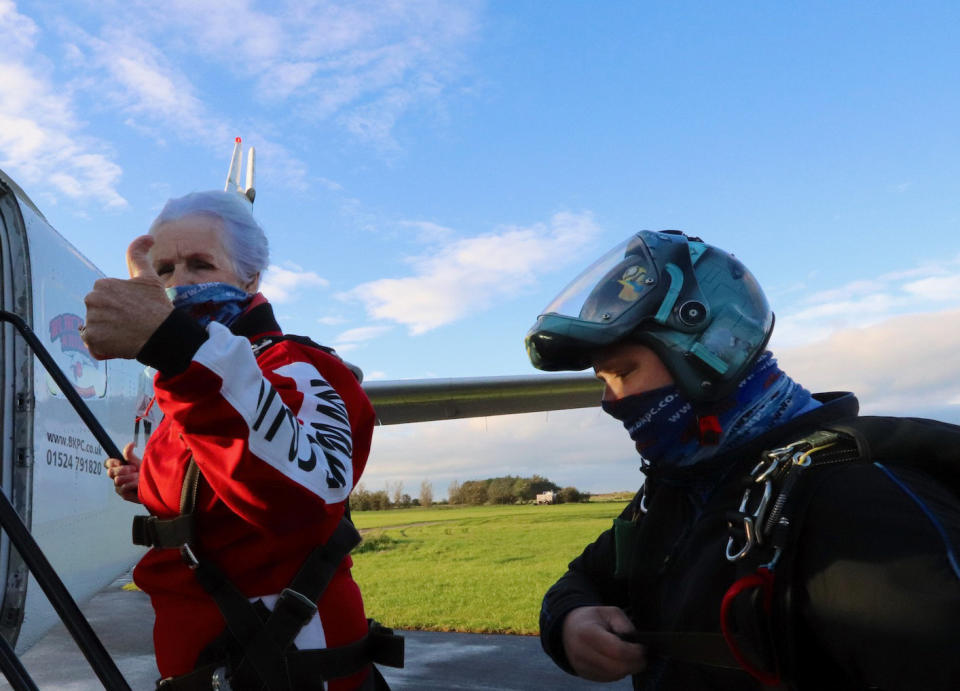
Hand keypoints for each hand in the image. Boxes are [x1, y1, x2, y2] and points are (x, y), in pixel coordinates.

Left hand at [82, 235, 172, 359]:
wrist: (163, 335)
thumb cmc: (157, 306)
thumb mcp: (148, 278)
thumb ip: (139, 255)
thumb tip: (148, 237)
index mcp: (102, 284)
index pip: (105, 299)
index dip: (120, 306)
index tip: (134, 310)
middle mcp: (91, 300)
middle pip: (98, 314)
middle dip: (111, 320)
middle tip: (131, 324)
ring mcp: (90, 321)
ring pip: (96, 330)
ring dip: (108, 335)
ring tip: (127, 335)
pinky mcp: (92, 340)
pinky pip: (94, 346)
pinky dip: (105, 348)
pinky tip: (121, 345)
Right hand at [105, 442, 142, 502]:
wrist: (154, 485)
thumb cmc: (144, 473)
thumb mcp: (137, 462)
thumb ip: (131, 454)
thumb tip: (131, 443)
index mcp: (118, 468)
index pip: (107, 463)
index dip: (112, 462)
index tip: (121, 462)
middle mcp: (116, 477)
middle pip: (110, 472)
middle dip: (122, 469)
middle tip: (133, 469)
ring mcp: (119, 486)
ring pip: (118, 480)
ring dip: (130, 477)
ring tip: (139, 476)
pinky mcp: (123, 495)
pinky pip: (124, 487)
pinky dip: (133, 484)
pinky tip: (138, 484)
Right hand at [561, 606, 645, 680]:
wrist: (568, 628)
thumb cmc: (592, 618)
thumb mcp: (609, 612)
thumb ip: (624, 625)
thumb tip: (637, 642)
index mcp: (587, 632)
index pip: (617, 650)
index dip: (634, 652)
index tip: (642, 648)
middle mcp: (581, 652)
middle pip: (617, 667)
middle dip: (635, 664)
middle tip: (643, 657)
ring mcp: (581, 666)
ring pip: (614, 675)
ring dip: (627, 669)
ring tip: (632, 658)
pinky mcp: (583, 674)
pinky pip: (608, 678)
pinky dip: (618, 672)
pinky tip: (620, 661)